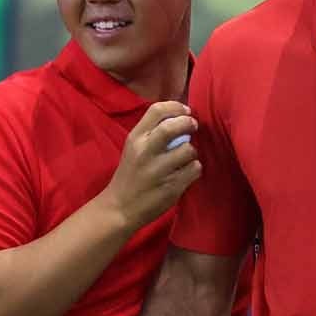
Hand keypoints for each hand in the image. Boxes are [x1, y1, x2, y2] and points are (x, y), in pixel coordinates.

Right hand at [100, 101, 200, 231]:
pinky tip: (186, 173)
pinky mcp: (171, 187)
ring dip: (192, 151)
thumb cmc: (131, 174)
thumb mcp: (134, 148)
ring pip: (188, 150)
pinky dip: (194, 169)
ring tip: (186, 157)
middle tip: (193, 126)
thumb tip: (180, 116)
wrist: (120, 207)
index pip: (156, 110)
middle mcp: (145, 152)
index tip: (185, 111)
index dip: (176, 107)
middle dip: (188, 123)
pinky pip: (194, 169)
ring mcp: (158, 171)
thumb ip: (152, 132)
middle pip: (173, 127)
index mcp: (135, 139)